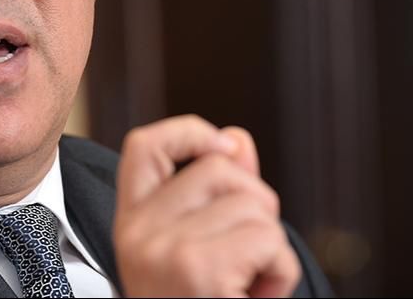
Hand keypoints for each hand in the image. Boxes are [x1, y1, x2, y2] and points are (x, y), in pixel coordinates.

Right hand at [114, 115, 300, 296]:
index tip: (223, 148)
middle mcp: (138, 233)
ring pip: (255, 205)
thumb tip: (236, 138)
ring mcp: (164, 251)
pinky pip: (268, 240)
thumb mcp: (199, 252)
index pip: (145, 146)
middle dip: (256, 207)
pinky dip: (280, 271)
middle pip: (220, 169)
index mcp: (132, 224)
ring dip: (271, 248)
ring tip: (246, 285)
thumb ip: (216, 193)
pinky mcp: (198, 271)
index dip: (188, 132)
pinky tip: (255, 297)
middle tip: (243, 258)